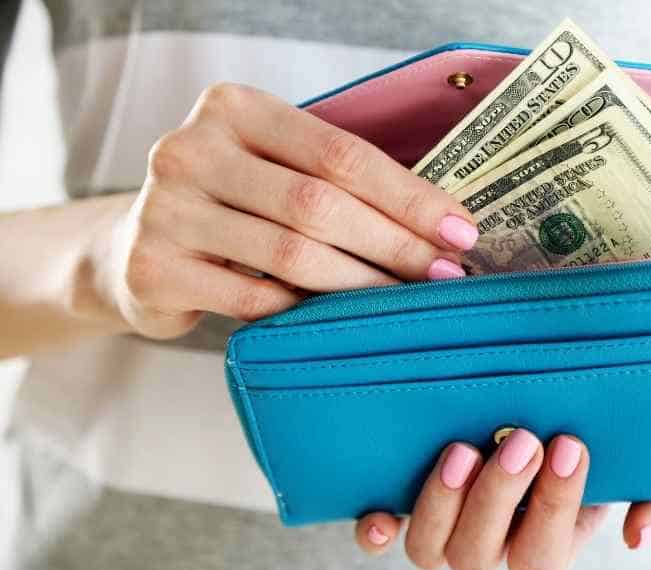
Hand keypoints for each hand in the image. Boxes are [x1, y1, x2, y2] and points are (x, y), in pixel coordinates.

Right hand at [96, 83, 477, 338]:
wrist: (131, 252)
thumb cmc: (229, 207)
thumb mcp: (271, 170)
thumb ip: (333, 181)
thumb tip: (439, 222)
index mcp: (234, 110)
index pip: (341, 153)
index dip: (408, 195)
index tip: (459, 228)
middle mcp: (191, 150)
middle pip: (320, 204)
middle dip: (396, 243)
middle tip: (444, 273)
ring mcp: (165, 210)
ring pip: (292, 254)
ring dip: (363, 284)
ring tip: (405, 300)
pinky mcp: (153, 268)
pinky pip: (256, 300)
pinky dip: (305, 312)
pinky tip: (338, 318)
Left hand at [354, 429, 650, 569]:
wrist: (568, 372)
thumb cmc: (616, 425)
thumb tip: (637, 534)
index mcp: (552, 535)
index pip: (543, 554)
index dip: (554, 509)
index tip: (569, 444)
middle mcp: (495, 535)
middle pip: (480, 558)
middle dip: (500, 503)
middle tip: (522, 441)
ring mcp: (450, 516)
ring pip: (431, 549)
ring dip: (443, 507)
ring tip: (464, 449)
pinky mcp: (412, 487)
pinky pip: (384, 528)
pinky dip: (379, 527)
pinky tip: (382, 512)